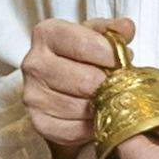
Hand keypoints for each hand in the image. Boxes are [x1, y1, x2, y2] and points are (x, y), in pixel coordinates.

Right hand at [19, 18, 123, 158]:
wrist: (60, 84)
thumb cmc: (80, 56)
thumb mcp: (95, 35)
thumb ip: (112, 30)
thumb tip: (126, 29)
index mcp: (47, 34)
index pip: (85, 44)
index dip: (110, 55)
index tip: (120, 61)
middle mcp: (34, 64)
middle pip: (86, 80)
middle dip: (108, 85)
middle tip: (117, 85)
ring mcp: (33, 95)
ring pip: (82, 107)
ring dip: (101, 107)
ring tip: (107, 99)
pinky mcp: (38, 122)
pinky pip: (74, 130)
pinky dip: (90, 127)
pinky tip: (96, 116)